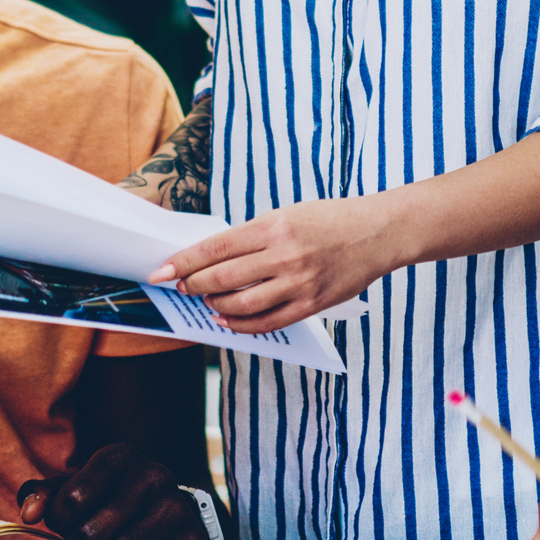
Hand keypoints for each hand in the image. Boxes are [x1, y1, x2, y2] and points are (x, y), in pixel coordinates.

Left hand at [17, 443, 209, 539]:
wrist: (168, 509)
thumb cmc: (110, 499)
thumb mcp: (75, 487)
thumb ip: (43, 494)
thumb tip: (28, 512)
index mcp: (120, 457)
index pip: (72, 498)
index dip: (58, 520)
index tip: (63, 523)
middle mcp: (154, 476)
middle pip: (89, 533)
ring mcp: (177, 508)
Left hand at [148, 198, 390, 332]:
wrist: (377, 232)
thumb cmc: (329, 219)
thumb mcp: (286, 214)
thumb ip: (252, 236)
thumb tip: (212, 257)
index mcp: (273, 226)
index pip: (216, 248)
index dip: (184, 262)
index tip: (162, 270)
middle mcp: (283, 254)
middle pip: (223, 278)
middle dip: (193, 286)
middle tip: (180, 287)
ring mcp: (298, 282)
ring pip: (241, 304)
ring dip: (215, 307)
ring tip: (205, 303)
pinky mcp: (312, 304)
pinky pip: (268, 322)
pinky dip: (241, 325)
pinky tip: (227, 320)